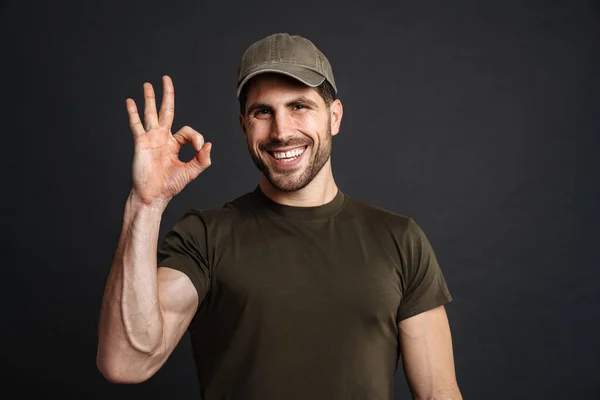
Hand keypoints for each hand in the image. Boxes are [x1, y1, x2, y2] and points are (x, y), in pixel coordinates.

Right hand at [126, 76, 211, 206]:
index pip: (187, 131)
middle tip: (166, 79)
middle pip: (166, 111)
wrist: (153, 195)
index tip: (199, 149)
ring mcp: (151, 139)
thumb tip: (209, 144)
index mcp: (174, 144)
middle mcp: (162, 138)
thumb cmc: (170, 186)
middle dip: (167, 95)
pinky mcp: (141, 143)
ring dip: (149, 99)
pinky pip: (137, 125)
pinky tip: (130, 101)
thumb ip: (202, 160)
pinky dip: (133, 113)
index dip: (196, 137)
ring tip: (148, 85)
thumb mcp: (190, 172)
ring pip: (150, 114)